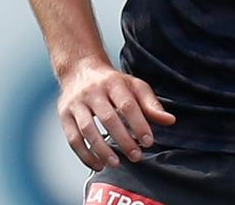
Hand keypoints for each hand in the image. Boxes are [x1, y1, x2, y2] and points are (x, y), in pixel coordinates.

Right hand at [56, 59, 175, 169]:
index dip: (139, 124)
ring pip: (88, 129)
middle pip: (108, 118)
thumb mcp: (134, 86)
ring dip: (102, 149)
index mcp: (113, 82)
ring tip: (116, 163)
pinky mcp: (64, 115)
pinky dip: (85, 155)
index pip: (127, 105)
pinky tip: (98, 165)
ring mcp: (76, 103)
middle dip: (123, 139)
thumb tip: (170, 120)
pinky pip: (73, 138)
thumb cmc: (113, 83)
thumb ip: (151, 104)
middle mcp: (93, 91)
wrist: (80, 70)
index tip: (149, 142)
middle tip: (136, 156)